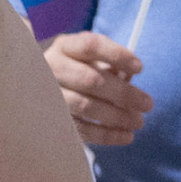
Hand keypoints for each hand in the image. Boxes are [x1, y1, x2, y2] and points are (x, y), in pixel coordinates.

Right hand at [44, 32, 151, 147]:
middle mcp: (52, 67)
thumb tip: (129, 78)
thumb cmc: (72, 70)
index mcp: (65, 47)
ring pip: (86, 106)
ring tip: (138, 121)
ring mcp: (47, 94)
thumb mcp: (87, 58)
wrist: (32, 88)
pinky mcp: (49, 119)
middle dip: (124, 93)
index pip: (91, 45)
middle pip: (91, 79)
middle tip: (147, 104)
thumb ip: (109, 64)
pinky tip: (125, 136)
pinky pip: (80, 129)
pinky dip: (106, 135)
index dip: (117, 55)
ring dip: (117, 116)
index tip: (139, 68)